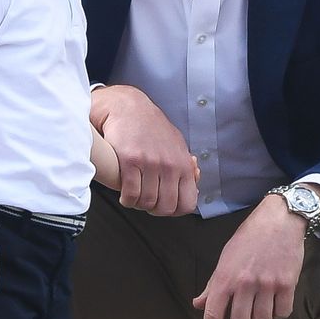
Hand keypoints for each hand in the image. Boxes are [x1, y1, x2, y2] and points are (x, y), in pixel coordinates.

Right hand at [91, 85, 198, 215]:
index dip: (174, 210)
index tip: (164, 205)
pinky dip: (126, 199)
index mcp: (184, 164)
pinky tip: (125, 193)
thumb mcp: (176, 145)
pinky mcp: (129, 161)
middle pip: (165, 207)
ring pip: (146, 203)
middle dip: (154, 210)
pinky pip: (130, 194)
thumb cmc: (151, 127)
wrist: (128, 107)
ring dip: (139, 204)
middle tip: (146, 202)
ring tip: (135, 196)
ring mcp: (150, 163)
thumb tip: (195, 184)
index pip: (187, 203)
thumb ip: (185, 166)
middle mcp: (169, 165)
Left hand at [193, 195, 305, 318]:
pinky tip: (277, 300)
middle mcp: (244, 283)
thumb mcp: (225, 258)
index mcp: (225, 277)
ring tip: (262, 308)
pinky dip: (279, 312)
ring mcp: (267, 284)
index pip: (213, 315)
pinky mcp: (287, 284)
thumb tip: (198, 304)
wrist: (279, 219)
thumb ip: (213, 284)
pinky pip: (282, 313)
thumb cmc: (249, 238)